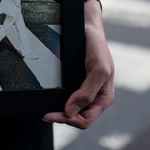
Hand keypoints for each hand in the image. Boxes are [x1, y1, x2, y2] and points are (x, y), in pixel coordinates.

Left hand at [43, 0, 113, 128]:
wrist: (88, 28)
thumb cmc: (97, 47)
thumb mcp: (98, 69)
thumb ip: (87, 93)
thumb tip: (71, 112)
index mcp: (104, 97)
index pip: (86, 119)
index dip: (70, 120)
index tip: (53, 114)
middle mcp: (94, 97)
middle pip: (77, 118)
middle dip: (62, 118)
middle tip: (45, 114)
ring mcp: (84, 91)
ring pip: (71, 111)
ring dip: (59, 113)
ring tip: (45, 111)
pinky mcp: (75, 84)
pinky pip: (66, 99)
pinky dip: (57, 102)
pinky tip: (49, 100)